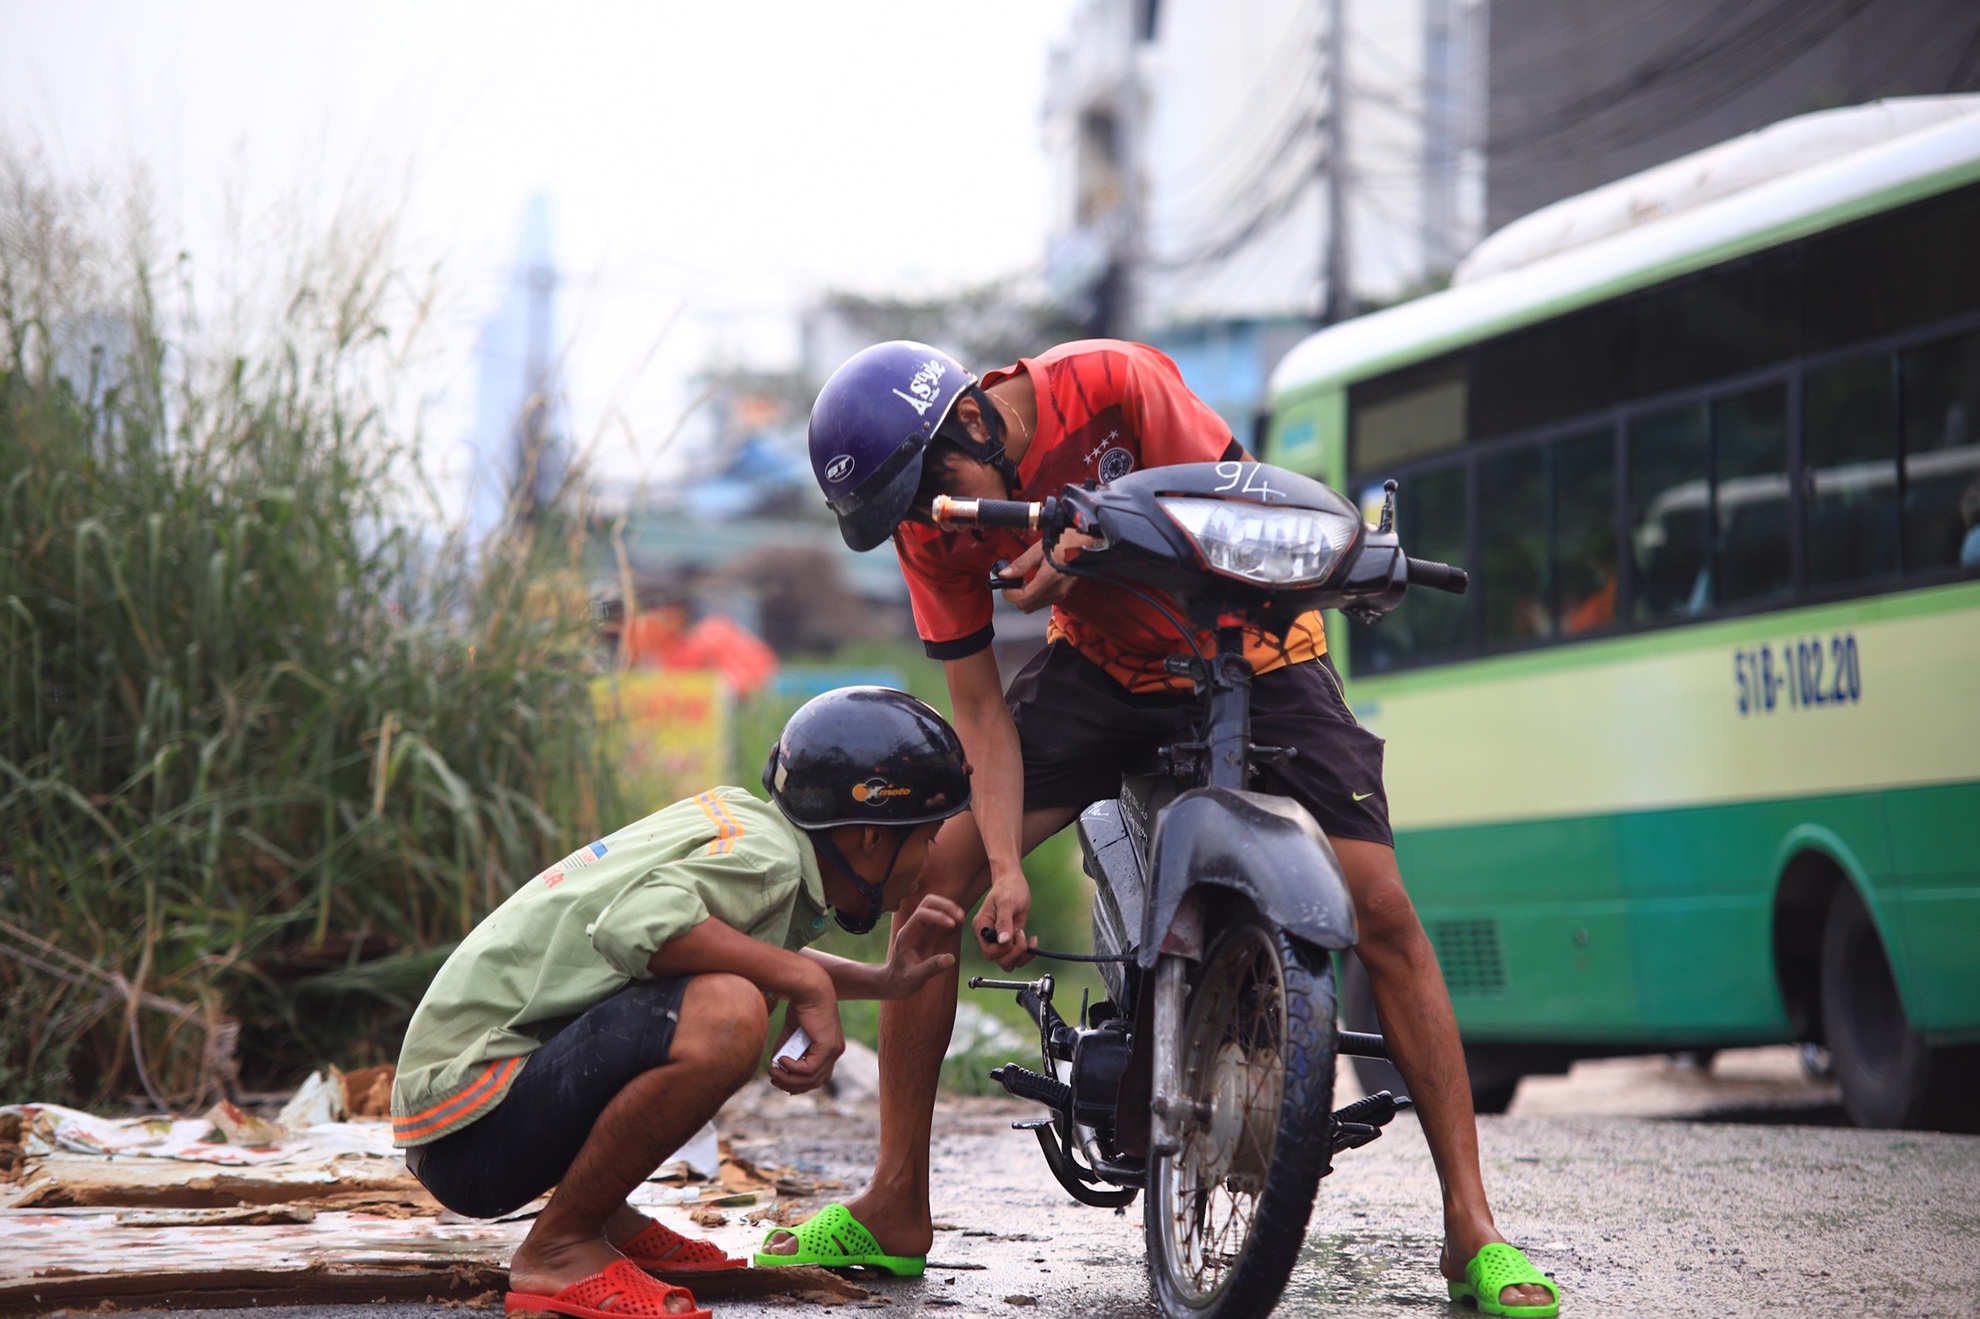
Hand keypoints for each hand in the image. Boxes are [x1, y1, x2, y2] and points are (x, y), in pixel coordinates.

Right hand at [769, 971, 843, 1094]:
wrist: (809, 988)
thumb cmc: (801, 1005)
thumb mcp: (792, 1031)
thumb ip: (787, 1048)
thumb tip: (775, 1064)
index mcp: (830, 1047)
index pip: (818, 1076)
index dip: (800, 1084)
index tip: (781, 1083)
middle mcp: (835, 1051)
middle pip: (815, 1081)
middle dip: (792, 1085)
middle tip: (773, 1079)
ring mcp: (834, 1050)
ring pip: (811, 1078)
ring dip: (789, 1079)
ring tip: (773, 1072)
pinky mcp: (828, 1047)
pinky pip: (809, 1069)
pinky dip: (793, 1068)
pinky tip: (782, 1061)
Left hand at [882, 895, 962, 997]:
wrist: (893, 983)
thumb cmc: (900, 980)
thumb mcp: (914, 978)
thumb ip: (931, 968)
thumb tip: (950, 958)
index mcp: (907, 935)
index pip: (921, 915)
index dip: (938, 916)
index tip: (952, 925)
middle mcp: (913, 927)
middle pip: (928, 903)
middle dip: (945, 906)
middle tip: (960, 917)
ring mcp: (920, 929)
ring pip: (934, 906)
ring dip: (949, 908)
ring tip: (961, 918)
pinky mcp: (928, 933)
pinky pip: (939, 917)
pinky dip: (950, 916)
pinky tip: (958, 923)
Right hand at [975, 871, 1036, 970]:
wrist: (1014, 882)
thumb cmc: (1008, 888)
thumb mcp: (1007, 903)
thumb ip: (1004, 922)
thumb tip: (1003, 941)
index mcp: (982, 927)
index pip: (989, 951)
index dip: (1004, 949)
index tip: (1015, 934)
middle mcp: (988, 937)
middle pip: (998, 959)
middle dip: (1014, 952)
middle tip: (1021, 934)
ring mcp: (999, 940)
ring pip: (1007, 962)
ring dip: (1021, 955)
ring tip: (1027, 937)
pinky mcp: (1010, 940)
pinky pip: (1016, 956)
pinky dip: (1026, 953)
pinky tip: (1033, 940)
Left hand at [1004, 530, 1099, 612]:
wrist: (1086, 544)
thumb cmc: (1065, 543)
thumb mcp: (1039, 549)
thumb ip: (1021, 564)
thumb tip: (1004, 574)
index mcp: (1048, 579)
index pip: (1022, 599)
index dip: (1009, 593)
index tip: (1005, 583)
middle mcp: (1055, 591)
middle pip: (1025, 606)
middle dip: (1015, 596)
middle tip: (1013, 580)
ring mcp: (1060, 594)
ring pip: (1033, 606)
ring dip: (1024, 596)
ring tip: (1024, 579)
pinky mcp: (1062, 594)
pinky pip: (1041, 601)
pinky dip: (1033, 595)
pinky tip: (1033, 580)